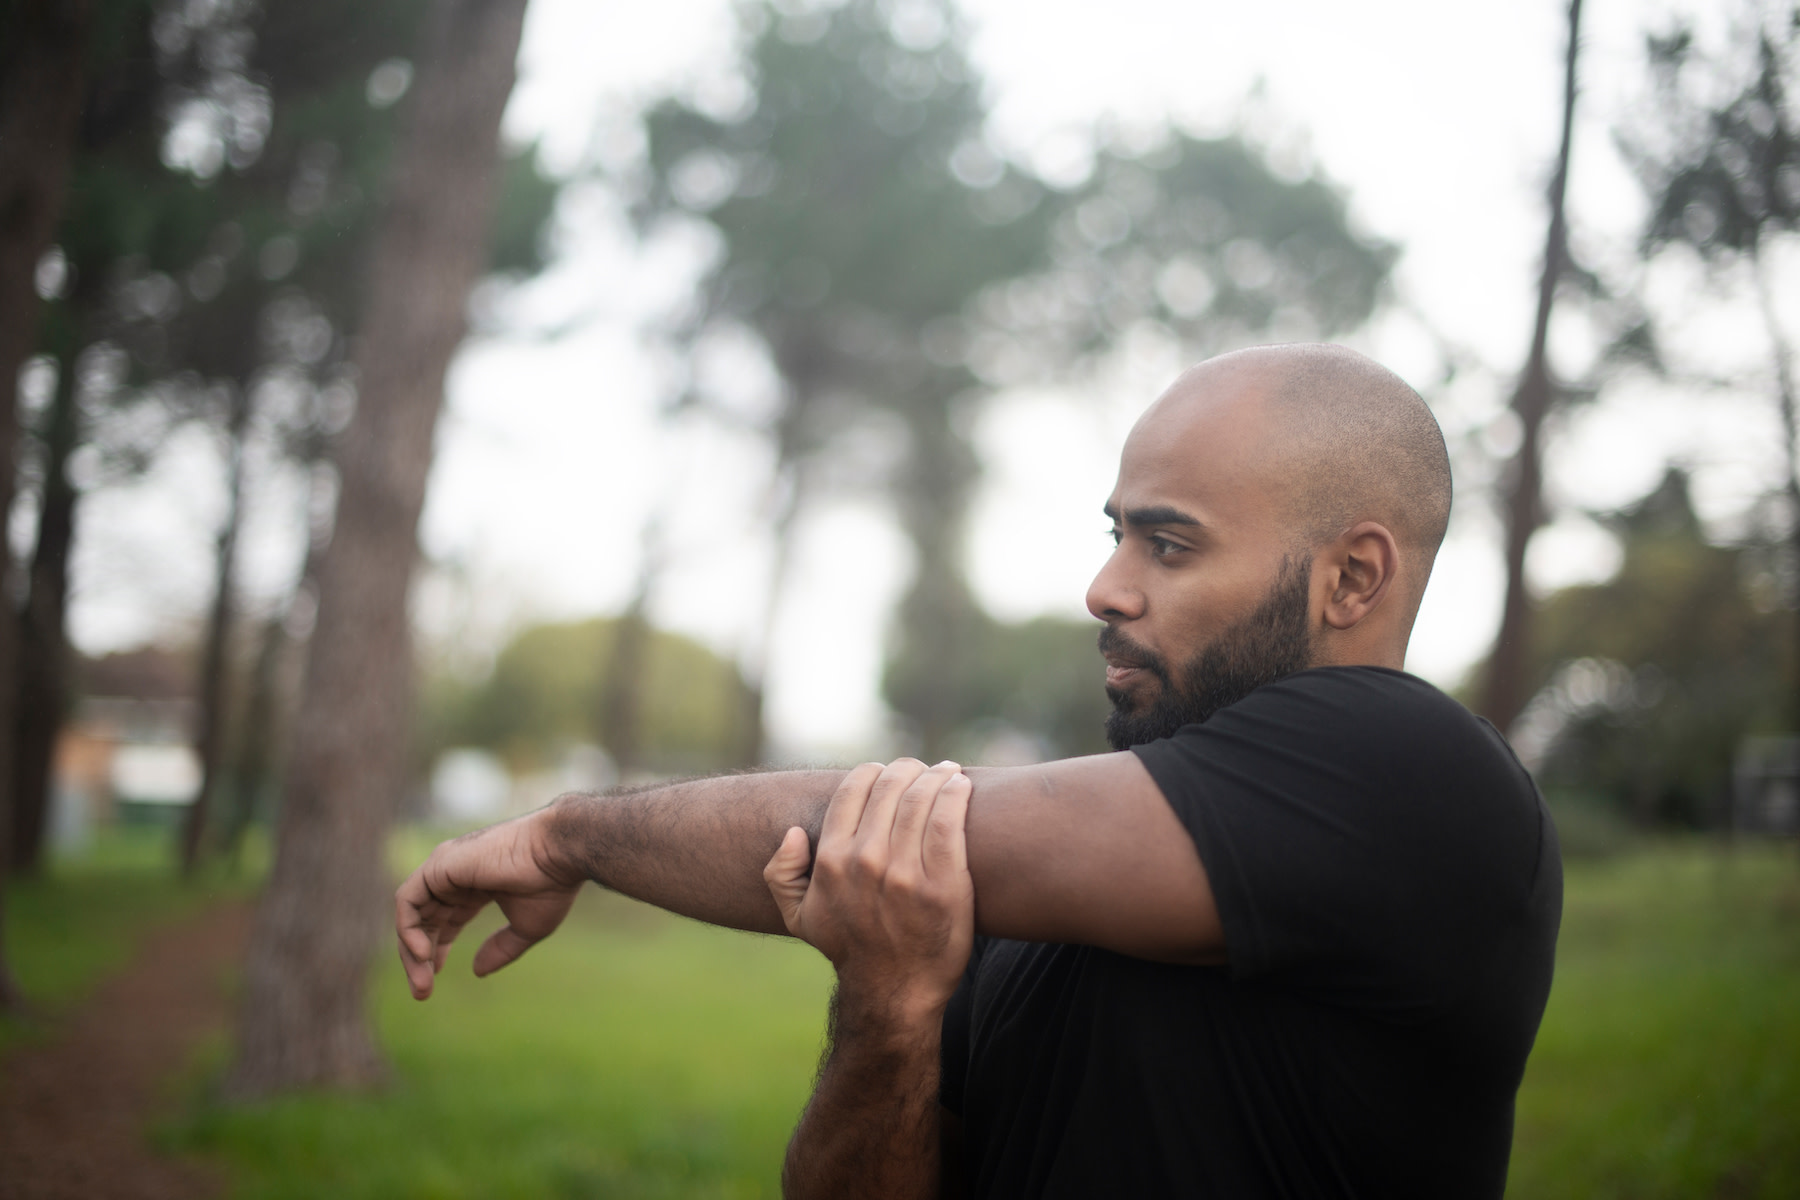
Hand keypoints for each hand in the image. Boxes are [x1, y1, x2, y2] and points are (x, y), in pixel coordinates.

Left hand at [394, 807, 583, 999]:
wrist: (559, 854)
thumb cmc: (551, 885)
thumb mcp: (527, 927)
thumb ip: (501, 948)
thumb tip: (477, 972)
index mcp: (476, 884)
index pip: (444, 918)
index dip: (436, 948)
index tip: (433, 977)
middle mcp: (455, 874)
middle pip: (424, 919)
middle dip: (419, 957)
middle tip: (422, 992)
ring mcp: (444, 867)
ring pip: (411, 913)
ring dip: (411, 950)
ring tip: (422, 980)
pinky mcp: (438, 865)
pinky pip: (407, 901)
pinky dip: (408, 929)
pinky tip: (423, 953)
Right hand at [764, 759, 974, 1022]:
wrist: (894, 992)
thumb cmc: (850, 948)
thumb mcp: (799, 918)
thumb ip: (781, 873)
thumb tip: (794, 832)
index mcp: (831, 861)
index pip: (854, 789)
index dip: (874, 772)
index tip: (888, 773)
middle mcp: (866, 862)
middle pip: (891, 788)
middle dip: (908, 769)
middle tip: (922, 769)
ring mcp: (906, 874)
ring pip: (921, 799)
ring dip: (936, 775)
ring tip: (947, 772)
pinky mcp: (945, 886)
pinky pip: (948, 823)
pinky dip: (955, 795)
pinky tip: (961, 785)